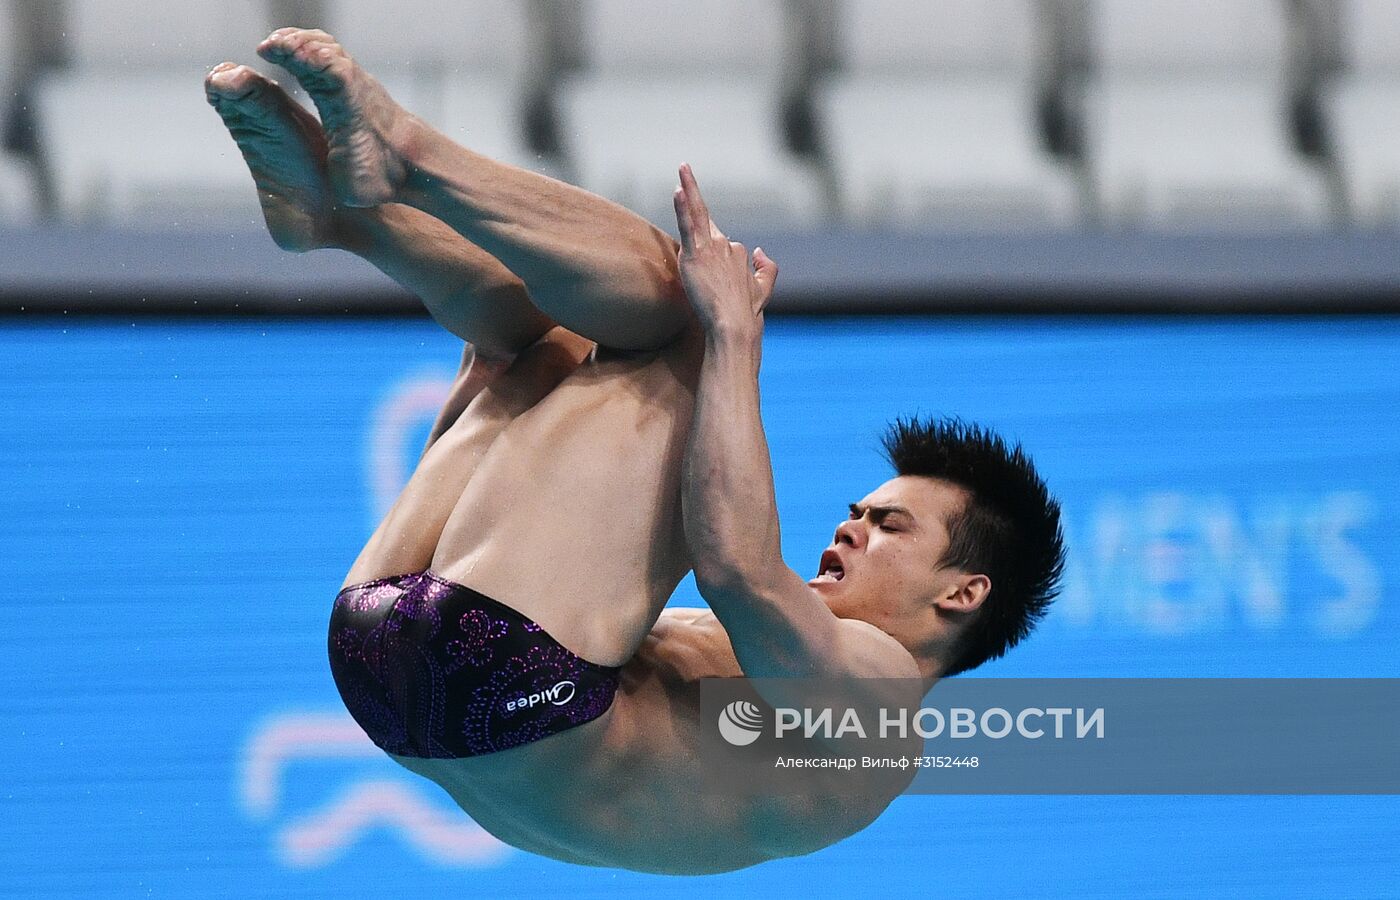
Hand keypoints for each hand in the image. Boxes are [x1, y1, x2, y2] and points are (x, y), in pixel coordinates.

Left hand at [672, 163, 778, 339]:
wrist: (735, 323)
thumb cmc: (747, 311)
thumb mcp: (763, 289)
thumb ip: (767, 268)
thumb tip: (760, 250)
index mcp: (738, 253)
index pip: (717, 243)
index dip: (707, 254)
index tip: (704, 270)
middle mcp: (726, 245)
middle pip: (706, 221)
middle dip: (694, 194)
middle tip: (684, 169)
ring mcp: (710, 247)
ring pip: (698, 213)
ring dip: (690, 187)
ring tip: (682, 167)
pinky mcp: (695, 253)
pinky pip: (688, 223)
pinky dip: (683, 206)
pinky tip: (678, 189)